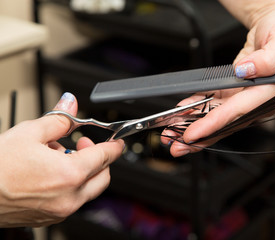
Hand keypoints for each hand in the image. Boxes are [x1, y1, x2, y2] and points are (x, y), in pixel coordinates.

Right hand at [0, 92, 123, 226]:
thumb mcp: (29, 133)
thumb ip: (58, 119)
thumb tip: (71, 104)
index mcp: (70, 174)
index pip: (105, 156)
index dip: (115, 145)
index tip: (117, 141)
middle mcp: (70, 197)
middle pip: (103, 176)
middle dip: (98, 158)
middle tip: (82, 144)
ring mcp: (61, 210)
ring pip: (88, 189)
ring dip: (83, 171)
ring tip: (58, 156)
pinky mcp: (50, 217)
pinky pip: (72, 200)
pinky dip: (71, 185)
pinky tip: (50, 173)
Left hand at [161, 0, 274, 156]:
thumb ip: (270, 58)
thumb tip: (247, 71)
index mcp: (270, 93)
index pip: (238, 112)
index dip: (214, 124)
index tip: (193, 134)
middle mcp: (257, 102)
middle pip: (225, 123)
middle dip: (199, 136)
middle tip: (175, 147)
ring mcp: (244, 100)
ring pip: (216, 118)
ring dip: (193, 127)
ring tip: (171, 135)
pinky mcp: (234, 94)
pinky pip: (212, 104)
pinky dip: (195, 109)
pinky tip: (180, 113)